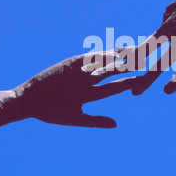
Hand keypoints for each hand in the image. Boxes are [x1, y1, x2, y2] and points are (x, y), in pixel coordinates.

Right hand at [13, 48, 134, 127]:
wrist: (30, 101)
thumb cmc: (51, 113)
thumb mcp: (76, 118)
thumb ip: (96, 120)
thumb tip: (116, 124)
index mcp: (90, 93)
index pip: (113, 87)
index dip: (128, 83)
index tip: (142, 81)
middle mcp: (87, 80)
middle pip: (112, 71)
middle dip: (127, 67)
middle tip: (144, 61)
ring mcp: (80, 71)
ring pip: (103, 62)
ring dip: (118, 57)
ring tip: (135, 52)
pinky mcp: (71, 63)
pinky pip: (88, 58)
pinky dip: (101, 55)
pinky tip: (115, 53)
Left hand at [131, 0, 175, 94]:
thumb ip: (167, 15)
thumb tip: (163, 24)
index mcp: (168, 31)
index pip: (146, 47)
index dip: (134, 57)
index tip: (124, 66)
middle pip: (158, 66)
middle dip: (145, 80)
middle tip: (135, 92)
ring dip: (174, 83)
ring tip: (166, 91)